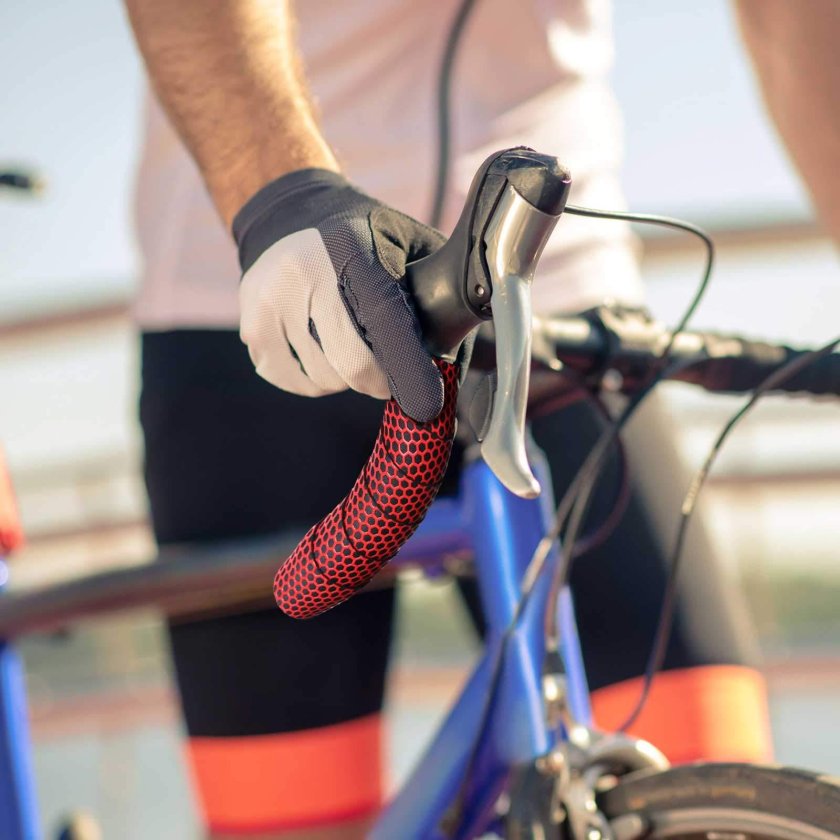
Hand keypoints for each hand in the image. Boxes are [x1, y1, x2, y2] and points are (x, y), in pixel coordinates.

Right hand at [234, 170, 445, 421]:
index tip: (425, 405)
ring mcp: (269, 299)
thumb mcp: (411, 244)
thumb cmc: (365, 237)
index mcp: (351, 249)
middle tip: (391, 372)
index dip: (408, 370)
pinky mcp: (250, 325)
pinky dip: (316, 379)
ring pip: (323, 379)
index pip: (384, 321)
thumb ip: (438, 297)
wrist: (290, 212)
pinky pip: (293, 381)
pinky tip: (322, 348)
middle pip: (350, 363)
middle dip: (380, 381)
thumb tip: (455, 367)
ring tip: (350, 341)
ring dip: (346, 377)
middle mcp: (303, 270)